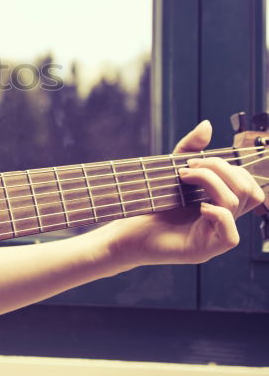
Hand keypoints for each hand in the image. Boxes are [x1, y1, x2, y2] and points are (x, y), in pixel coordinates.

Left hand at [111, 119, 264, 267]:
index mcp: (220, 202)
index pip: (246, 182)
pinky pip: (230, 236)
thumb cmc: (151, 203)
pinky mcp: (204, 250)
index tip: (193, 160)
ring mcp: (215, 236)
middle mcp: (223, 219)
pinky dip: (218, 215)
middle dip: (220, 169)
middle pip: (248, 190)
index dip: (227, 166)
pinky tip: (198, 206)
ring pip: (237, 204)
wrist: (127, 229)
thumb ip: (190, 149)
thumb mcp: (172, 170)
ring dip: (211, 182)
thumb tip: (207, 125)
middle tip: (189, 167)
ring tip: (183, 177)